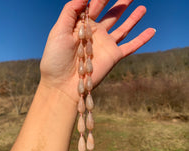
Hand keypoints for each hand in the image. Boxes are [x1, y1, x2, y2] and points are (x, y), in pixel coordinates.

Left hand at [40, 0, 154, 100]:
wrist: (62, 83)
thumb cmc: (56, 58)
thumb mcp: (59, 31)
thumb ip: (71, 11)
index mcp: (82, 25)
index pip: (95, 5)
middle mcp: (95, 33)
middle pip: (112, 14)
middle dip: (121, 2)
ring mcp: (106, 44)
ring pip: (123, 28)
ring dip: (133, 18)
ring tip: (142, 7)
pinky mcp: (114, 56)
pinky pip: (131, 46)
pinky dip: (142, 39)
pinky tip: (152, 30)